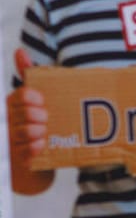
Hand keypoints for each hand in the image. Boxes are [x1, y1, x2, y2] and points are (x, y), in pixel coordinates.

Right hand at [7, 48, 54, 194]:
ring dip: (34, 131)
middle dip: (34, 115)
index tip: (40, 100)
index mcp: (12, 107)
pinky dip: (32, 148)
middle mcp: (8, 123)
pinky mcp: (18, 162)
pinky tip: (39, 146)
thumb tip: (20, 51)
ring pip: (21, 133)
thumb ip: (29, 77)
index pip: (17, 97)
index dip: (28, 97)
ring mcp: (11, 143)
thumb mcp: (33, 103)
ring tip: (42, 131)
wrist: (35, 165)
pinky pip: (23, 153)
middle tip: (44, 118)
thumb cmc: (34, 127)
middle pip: (20, 114)